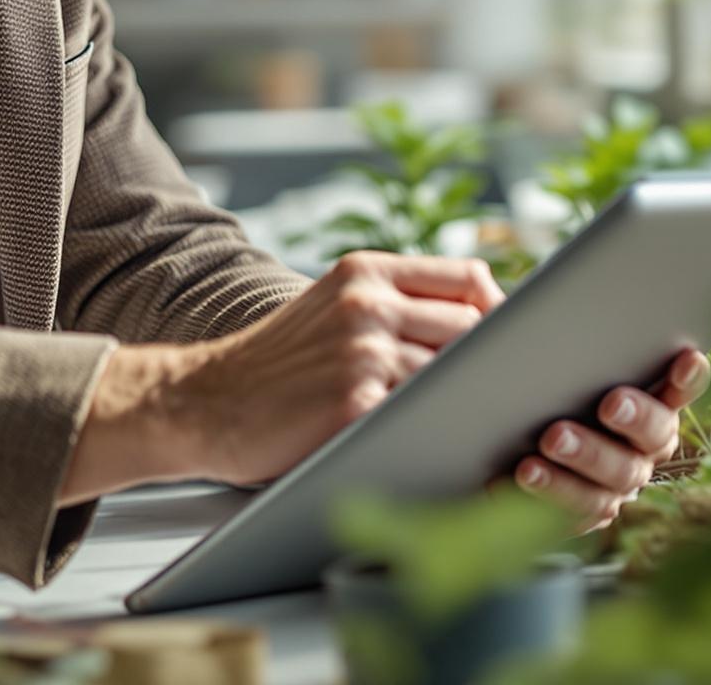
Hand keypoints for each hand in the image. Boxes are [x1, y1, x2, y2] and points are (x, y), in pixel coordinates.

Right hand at [60, 252, 502, 501]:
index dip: (498, 312)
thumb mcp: (330, 307)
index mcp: (364, 272)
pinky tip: (434, 439)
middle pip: (474, 325)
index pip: (468, 277)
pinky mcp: (355, 403)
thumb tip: (478, 318)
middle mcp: (366, 303)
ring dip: (467, 399)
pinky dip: (437, 427)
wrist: (203, 402)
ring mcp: (362, 352)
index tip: (506, 344)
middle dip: (489, 361)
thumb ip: (392, 302)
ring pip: (455, 372)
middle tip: (496, 390)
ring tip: (468, 419)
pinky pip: (425, 414)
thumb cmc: (275, 364)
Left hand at [505, 346, 710, 532]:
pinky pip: (572, 512)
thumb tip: (568, 307)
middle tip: (610, 403)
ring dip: (584, 458)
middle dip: (635, 418)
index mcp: (651, 402)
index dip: (688, 377)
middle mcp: (643, 447)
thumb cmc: (538, 383)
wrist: (499, 440)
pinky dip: (545, 494)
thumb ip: (575, 345)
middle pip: (655, 436)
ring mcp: (616, 484)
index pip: (680, 388)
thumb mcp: (556, 361)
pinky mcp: (582, 515)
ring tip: (547, 442)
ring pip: (614, 479)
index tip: (686, 357)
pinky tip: (514, 476)